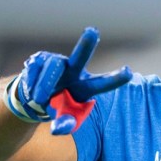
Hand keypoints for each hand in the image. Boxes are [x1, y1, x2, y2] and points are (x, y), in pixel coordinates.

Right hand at [8, 27, 131, 134]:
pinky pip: (34, 69)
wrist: (34, 98)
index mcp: (86, 86)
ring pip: (52, 67)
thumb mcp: (64, 119)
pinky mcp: (40, 59)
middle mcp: (74, 70)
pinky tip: (30, 90)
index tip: (129, 72)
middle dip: (86, 44)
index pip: (102, 83)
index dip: (115, 79)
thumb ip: (64, 124)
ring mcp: (57, 62)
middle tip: (93, 31)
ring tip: (38, 98)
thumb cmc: (58, 107)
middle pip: (80, 57)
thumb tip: (58, 129)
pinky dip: (31, 82)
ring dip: (45, 84)